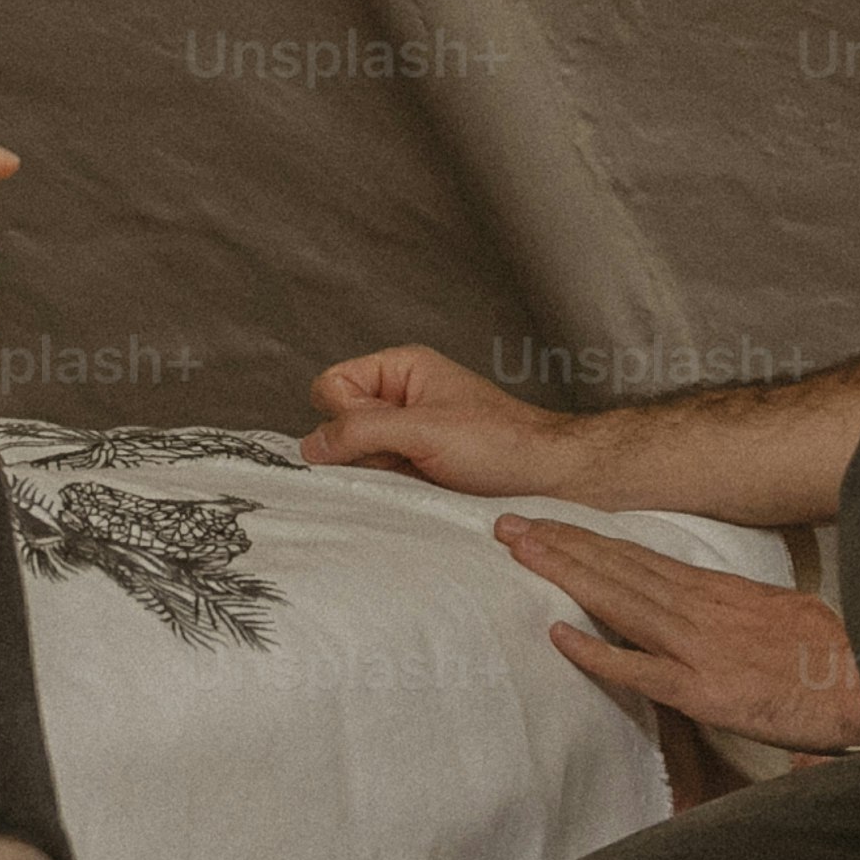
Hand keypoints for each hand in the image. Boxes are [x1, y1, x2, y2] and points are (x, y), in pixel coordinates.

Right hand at [300, 343, 594, 498]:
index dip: (344, 415)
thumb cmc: (501, 443)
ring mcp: (405, 434)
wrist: (549, 478)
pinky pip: (376, 476)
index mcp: (400, 369)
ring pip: (355, 454)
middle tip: (404, 457)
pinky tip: (417, 490)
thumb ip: (362, 431)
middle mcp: (398, 397)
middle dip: (360, 447)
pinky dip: (388, 488)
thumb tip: (310, 445)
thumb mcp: (425, 431)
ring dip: (377, 472)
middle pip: (339, 422)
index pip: (331, 385)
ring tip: (418, 475)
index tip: (380, 434)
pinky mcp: (414, 466)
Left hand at [489, 515, 859, 755]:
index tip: (550, 523)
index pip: (643, 558)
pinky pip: (640, 668)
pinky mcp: (706, 689)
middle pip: (620, 567)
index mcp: (723, 592)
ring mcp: (702, 647)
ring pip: (621, 600)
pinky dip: (598, 651)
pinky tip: (558, 635)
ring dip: (565, 573)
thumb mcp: (789, 615)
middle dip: (561, 543)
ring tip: (518, 550)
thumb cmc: (841, 660)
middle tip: (507, 522)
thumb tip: (717, 608)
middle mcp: (705, 609)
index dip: (592, 540)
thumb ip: (742, 610)